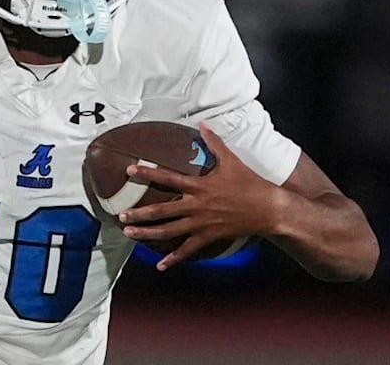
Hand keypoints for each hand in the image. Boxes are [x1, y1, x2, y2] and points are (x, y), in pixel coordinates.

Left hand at [118, 123, 285, 270]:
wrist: (269, 208)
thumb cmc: (250, 183)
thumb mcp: (231, 160)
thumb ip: (215, 143)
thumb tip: (204, 124)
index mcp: (199, 185)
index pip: (168, 177)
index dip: (148, 173)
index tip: (129, 171)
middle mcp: (196, 205)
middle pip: (162, 210)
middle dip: (139, 213)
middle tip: (120, 215)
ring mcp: (201, 223)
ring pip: (169, 231)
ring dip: (147, 233)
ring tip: (129, 234)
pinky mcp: (209, 237)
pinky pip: (188, 250)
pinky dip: (173, 258)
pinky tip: (160, 265)